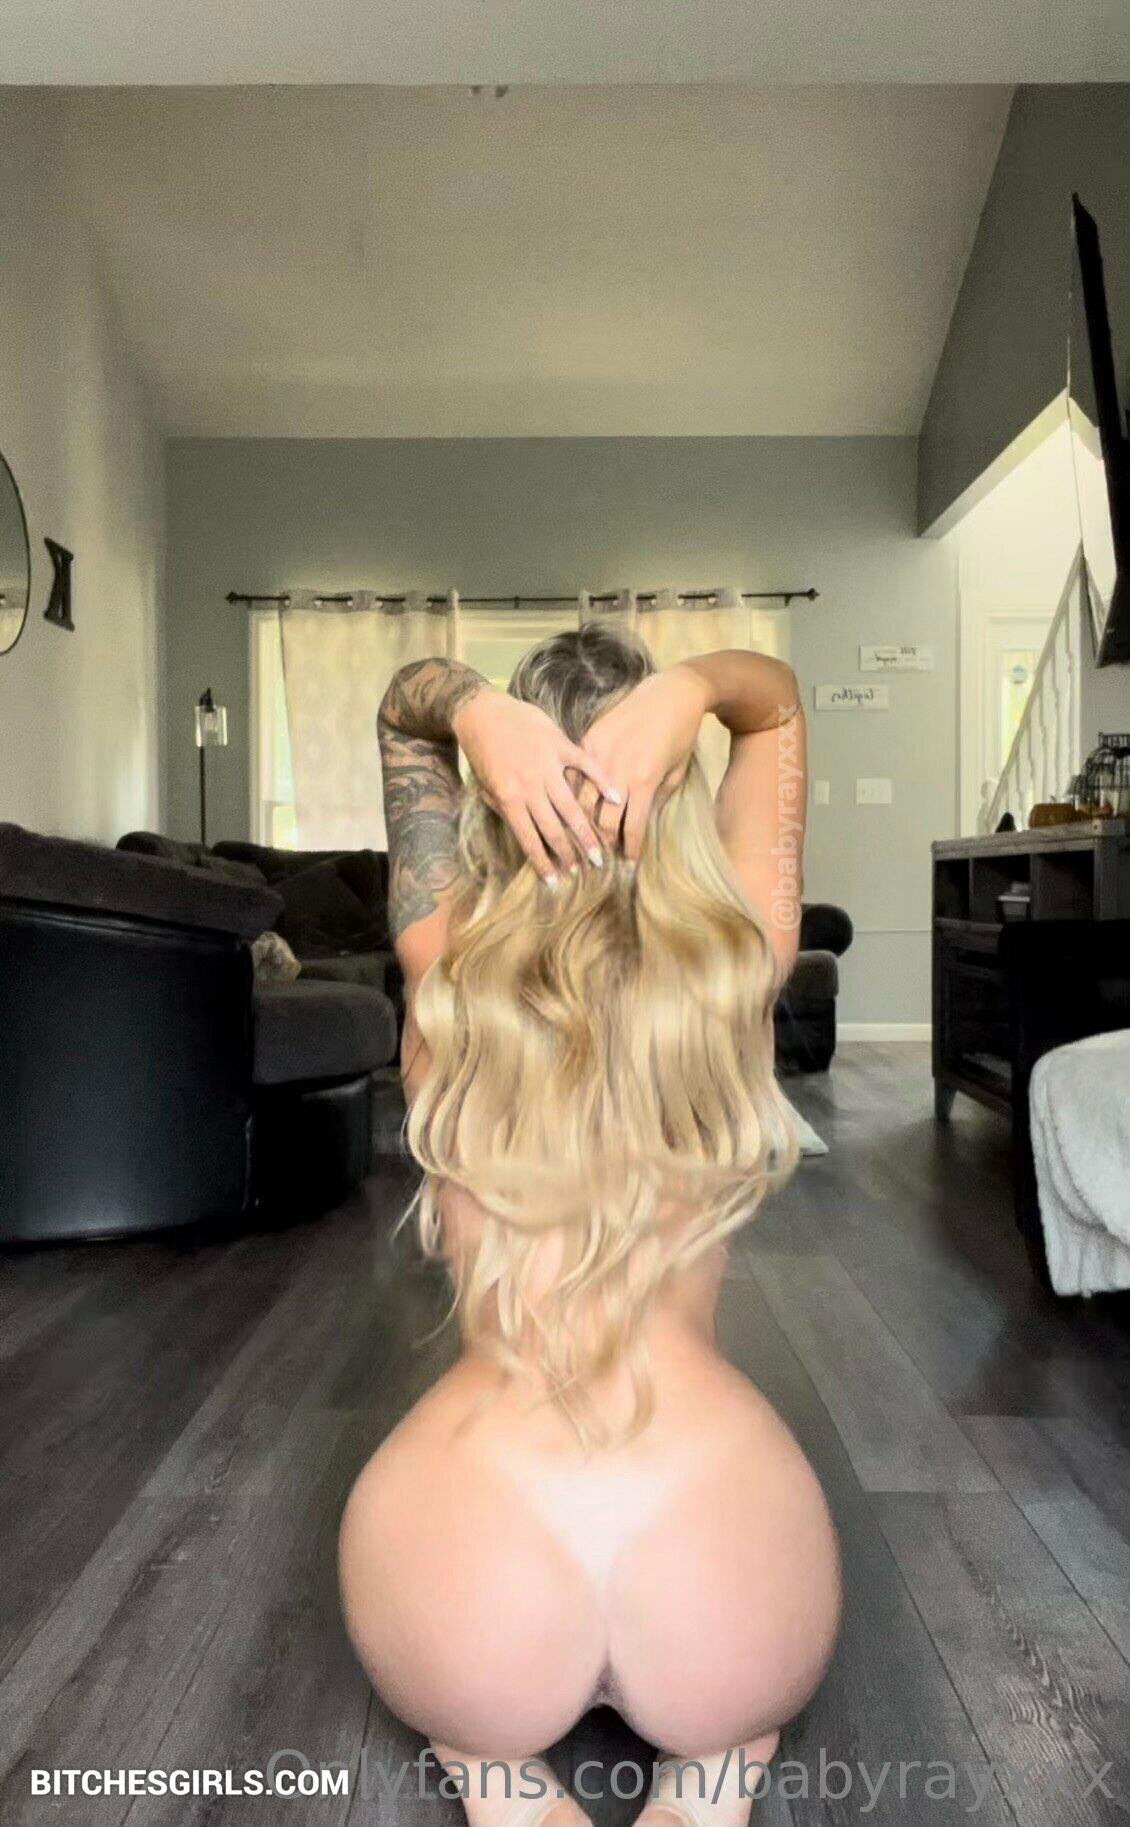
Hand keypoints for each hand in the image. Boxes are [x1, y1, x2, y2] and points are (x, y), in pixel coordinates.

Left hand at [452, 688, 622, 882]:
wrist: (482, 711)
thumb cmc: (481, 752)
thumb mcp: (485, 786)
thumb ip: (504, 808)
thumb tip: (523, 832)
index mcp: (509, 798)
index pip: (529, 838)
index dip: (543, 861)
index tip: (556, 880)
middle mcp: (530, 786)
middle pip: (553, 827)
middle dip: (569, 852)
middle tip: (585, 870)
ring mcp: (547, 764)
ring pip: (571, 804)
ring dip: (586, 831)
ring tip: (599, 851)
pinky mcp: (559, 744)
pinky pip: (584, 765)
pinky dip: (600, 781)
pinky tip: (615, 798)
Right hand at [579, 665, 710, 857]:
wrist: (671, 694)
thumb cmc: (680, 735)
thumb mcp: (677, 772)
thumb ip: (658, 800)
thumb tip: (640, 823)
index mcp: (645, 783)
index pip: (632, 828)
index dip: (629, 850)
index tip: (627, 862)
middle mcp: (619, 772)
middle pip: (602, 821)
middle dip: (603, 843)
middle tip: (603, 854)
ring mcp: (600, 755)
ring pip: (582, 801)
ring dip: (584, 822)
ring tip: (585, 834)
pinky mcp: (589, 740)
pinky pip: (575, 774)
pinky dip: (575, 792)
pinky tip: (575, 804)